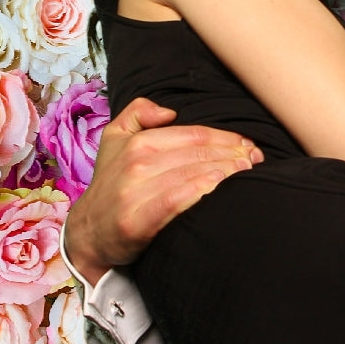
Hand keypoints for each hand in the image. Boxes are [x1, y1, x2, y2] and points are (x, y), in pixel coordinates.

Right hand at [65, 98, 262, 286]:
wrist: (88, 232)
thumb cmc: (112, 183)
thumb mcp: (114, 139)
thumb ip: (138, 113)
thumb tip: (169, 111)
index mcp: (138, 142)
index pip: (195, 135)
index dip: (227, 138)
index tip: (248, 144)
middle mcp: (136, 163)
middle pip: (199, 154)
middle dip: (234, 154)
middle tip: (256, 159)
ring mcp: (134, 192)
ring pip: (192, 174)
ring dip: (226, 171)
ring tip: (248, 172)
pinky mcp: (136, 221)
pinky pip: (176, 200)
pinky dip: (201, 190)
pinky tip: (219, 186)